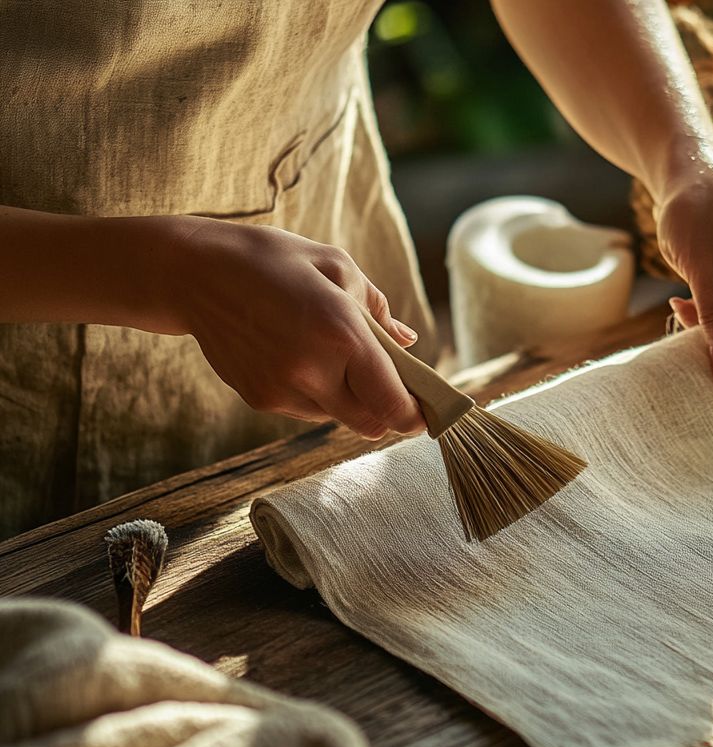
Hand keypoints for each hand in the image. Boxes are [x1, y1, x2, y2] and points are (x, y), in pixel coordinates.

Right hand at [157, 217, 425, 440]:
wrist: (192, 272)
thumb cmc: (273, 261)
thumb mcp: (336, 266)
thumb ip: (379, 311)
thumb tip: (408, 343)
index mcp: (340, 334)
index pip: (393, 404)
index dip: (417, 414)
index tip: (427, 410)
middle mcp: (312, 370)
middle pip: (373, 424)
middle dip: (388, 411)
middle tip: (392, 386)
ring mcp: (282, 390)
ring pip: (340, 418)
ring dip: (351, 399)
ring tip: (331, 354)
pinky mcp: (260, 399)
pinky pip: (308, 410)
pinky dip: (318, 393)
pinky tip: (299, 356)